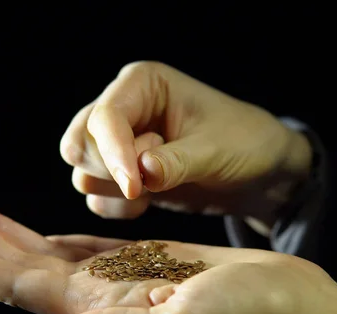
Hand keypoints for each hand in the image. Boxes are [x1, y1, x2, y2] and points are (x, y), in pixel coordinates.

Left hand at [0, 202, 336, 313]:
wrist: (286, 305)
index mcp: (100, 312)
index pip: (23, 290)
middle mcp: (95, 297)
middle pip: (18, 268)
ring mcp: (111, 278)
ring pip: (39, 253)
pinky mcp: (134, 260)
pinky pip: (75, 244)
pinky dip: (42, 234)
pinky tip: (19, 229)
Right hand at [60, 61, 311, 228]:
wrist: (256, 173)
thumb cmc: (243, 144)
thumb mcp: (216, 150)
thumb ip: (177, 162)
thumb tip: (142, 173)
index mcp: (141, 84)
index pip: (104, 117)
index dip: (113, 153)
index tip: (134, 187)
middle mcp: (120, 108)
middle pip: (80, 144)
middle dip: (110, 170)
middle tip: (152, 179)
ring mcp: (114, 142)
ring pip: (82, 171)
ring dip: (114, 189)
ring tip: (157, 187)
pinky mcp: (115, 172)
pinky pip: (93, 194)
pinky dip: (116, 206)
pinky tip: (148, 203)